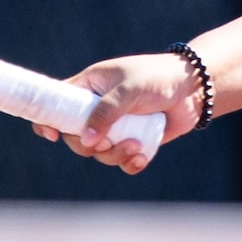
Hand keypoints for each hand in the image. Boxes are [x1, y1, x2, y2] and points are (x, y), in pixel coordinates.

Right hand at [38, 51, 204, 174]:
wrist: (194, 88)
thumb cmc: (157, 78)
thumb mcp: (128, 89)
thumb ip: (106, 112)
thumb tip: (85, 140)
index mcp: (88, 88)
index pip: (56, 104)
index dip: (47, 121)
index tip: (53, 136)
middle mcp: (97, 109)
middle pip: (76, 138)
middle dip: (91, 147)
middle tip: (108, 143)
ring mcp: (115, 126)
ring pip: (100, 153)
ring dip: (115, 156)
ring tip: (136, 146)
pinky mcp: (133, 141)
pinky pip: (122, 161)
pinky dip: (130, 163)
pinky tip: (142, 156)